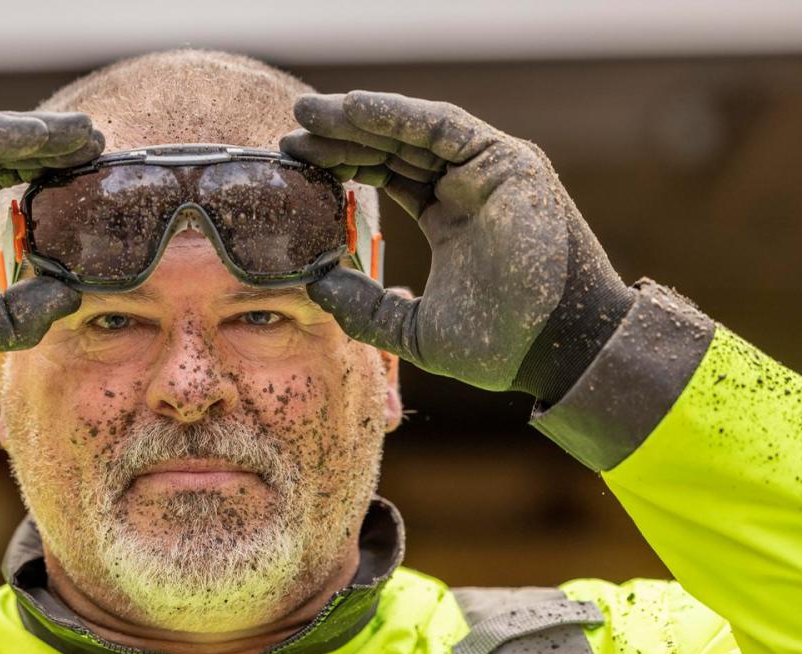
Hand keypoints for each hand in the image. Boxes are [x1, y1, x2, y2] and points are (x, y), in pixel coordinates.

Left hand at [281, 91, 634, 399]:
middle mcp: (466, 187)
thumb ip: (365, 308)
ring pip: (412, 131)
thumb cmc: (499, 346)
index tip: (297, 163)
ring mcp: (487, 170)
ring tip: (308, 114)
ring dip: (359, 119)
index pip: (387, 175)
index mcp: (448, 219)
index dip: (343, 164)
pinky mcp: (506, 161)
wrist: (558, 350)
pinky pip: (443, 126)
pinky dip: (398, 114)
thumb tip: (314, 286)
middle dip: (342, 136)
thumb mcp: (413, 330)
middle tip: (291, 132)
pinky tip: (354, 108)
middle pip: (394, 147)